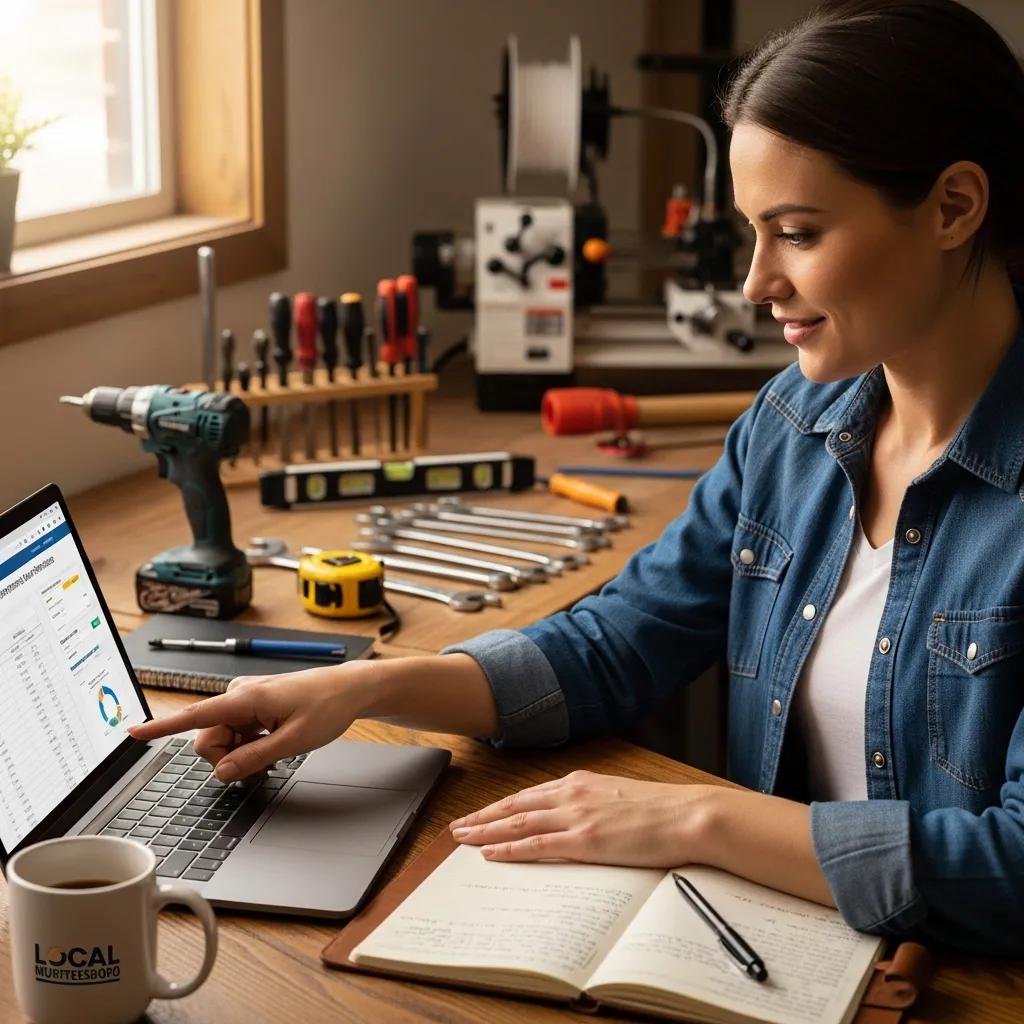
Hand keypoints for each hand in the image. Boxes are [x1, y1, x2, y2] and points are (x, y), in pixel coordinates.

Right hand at [128, 661, 374, 780]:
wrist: (348, 689)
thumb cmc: (327, 707)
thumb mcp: (294, 742)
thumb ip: (254, 758)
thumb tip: (222, 773)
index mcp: (244, 698)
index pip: (194, 716)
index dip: (161, 727)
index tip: (132, 734)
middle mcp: (238, 694)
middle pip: (207, 739)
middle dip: (228, 757)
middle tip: (264, 759)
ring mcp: (243, 699)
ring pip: (221, 739)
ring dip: (241, 751)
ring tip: (274, 746)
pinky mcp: (250, 704)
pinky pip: (234, 732)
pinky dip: (248, 743)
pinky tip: (271, 741)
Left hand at [449, 770, 719, 867]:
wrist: (688, 815)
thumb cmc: (662, 810)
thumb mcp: (619, 797)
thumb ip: (593, 803)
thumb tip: (580, 818)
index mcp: (581, 783)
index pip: (529, 795)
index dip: (501, 806)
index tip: (481, 813)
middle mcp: (572, 794)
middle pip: (515, 806)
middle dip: (483, 817)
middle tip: (457, 827)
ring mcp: (576, 816)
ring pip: (518, 823)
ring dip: (486, 831)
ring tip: (462, 839)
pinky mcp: (585, 839)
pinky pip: (537, 845)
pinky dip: (511, 849)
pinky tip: (491, 853)